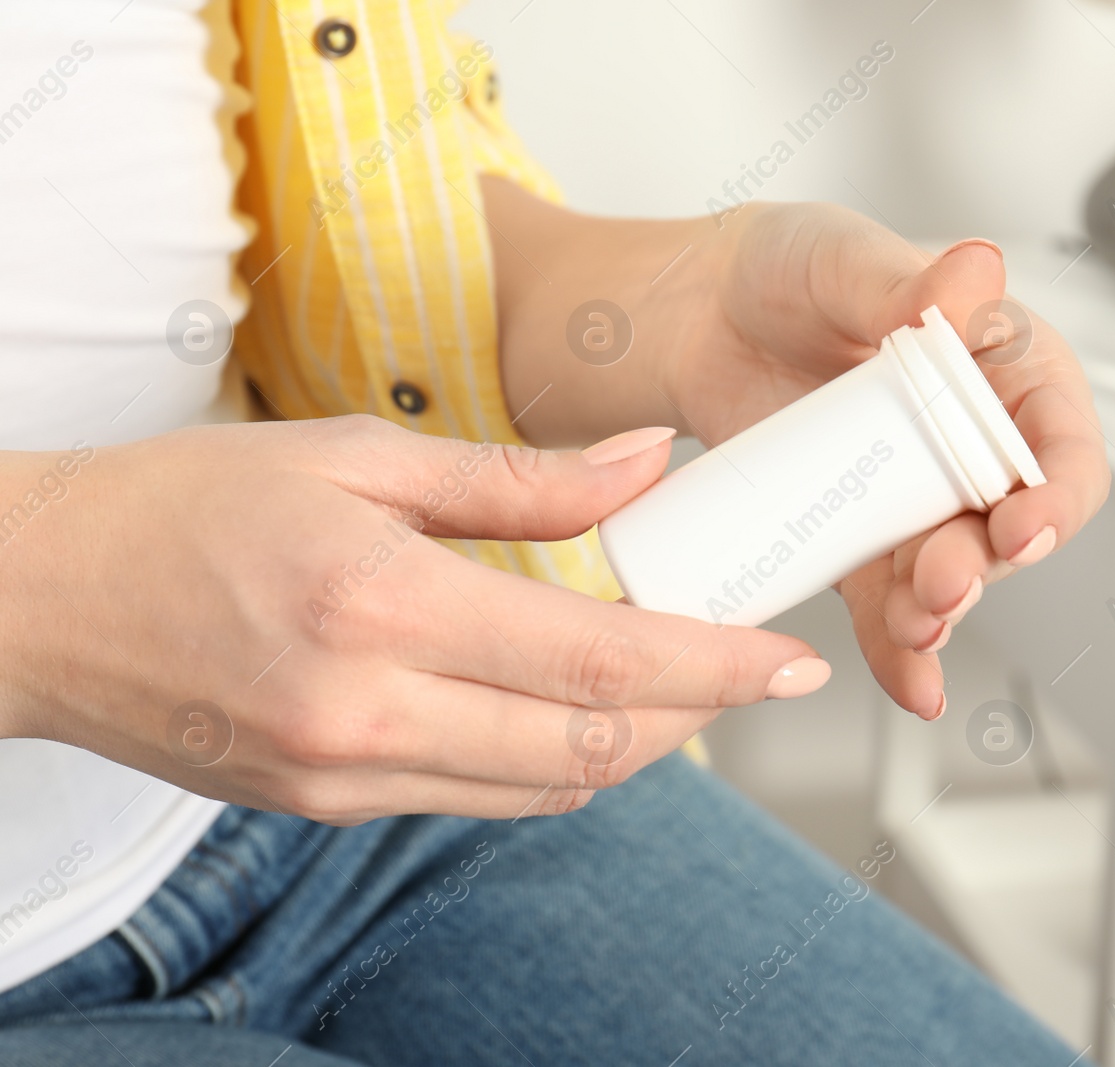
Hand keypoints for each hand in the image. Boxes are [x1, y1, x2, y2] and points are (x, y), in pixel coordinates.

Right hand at [0, 416, 827, 823]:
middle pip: (593, 745)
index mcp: (380, 606)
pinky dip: (548, 759)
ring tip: (669, 677)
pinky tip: (563, 702)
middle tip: (745, 665)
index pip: (599, 661)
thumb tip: (646, 465)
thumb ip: (519, 480)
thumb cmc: (182, 508)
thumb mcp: (354, 456)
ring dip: (631, 741)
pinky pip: (479, 798)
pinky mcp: (325, 806)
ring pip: (547, 788)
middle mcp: (367, 712)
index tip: (786, 660)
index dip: (715, 665)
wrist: (41, 599)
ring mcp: (344, 776)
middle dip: (696, 713)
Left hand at [677, 204, 1109, 717]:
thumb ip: (903, 283)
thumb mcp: (841, 260)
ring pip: (954, 572)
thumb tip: (974, 273)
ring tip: (914, 626)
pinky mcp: (863, 540)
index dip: (1059, 488)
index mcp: (1001, 366)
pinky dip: (900, 648)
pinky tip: (911, 682)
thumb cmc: (789, 271)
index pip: (1061, 437)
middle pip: (1009, 523)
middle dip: (984, 563)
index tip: (1026, 522)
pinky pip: (889, 603)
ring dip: (942, 610)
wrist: (701, 320)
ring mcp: (917, 498)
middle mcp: (972, 443)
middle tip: (944, 582)